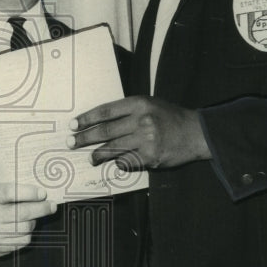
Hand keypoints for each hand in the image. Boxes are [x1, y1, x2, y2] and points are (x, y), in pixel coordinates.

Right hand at [0, 182, 55, 260]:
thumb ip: (8, 185)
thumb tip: (34, 180)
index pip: (10, 193)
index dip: (28, 192)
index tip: (42, 193)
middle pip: (22, 213)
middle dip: (41, 209)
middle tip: (52, 205)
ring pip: (25, 228)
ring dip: (34, 222)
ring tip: (33, 217)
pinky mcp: (0, 247)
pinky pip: (23, 241)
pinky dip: (28, 233)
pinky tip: (24, 228)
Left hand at [67, 96, 210, 169]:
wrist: (196, 133)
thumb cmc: (170, 117)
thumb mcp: (150, 104)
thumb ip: (127, 111)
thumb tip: (100, 122)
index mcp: (139, 104)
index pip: (105, 111)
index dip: (86, 119)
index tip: (73, 125)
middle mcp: (141, 120)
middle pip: (105, 131)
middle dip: (84, 138)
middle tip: (71, 142)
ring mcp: (146, 140)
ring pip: (113, 148)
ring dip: (97, 154)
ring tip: (90, 158)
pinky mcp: (150, 157)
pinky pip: (126, 161)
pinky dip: (119, 162)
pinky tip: (116, 162)